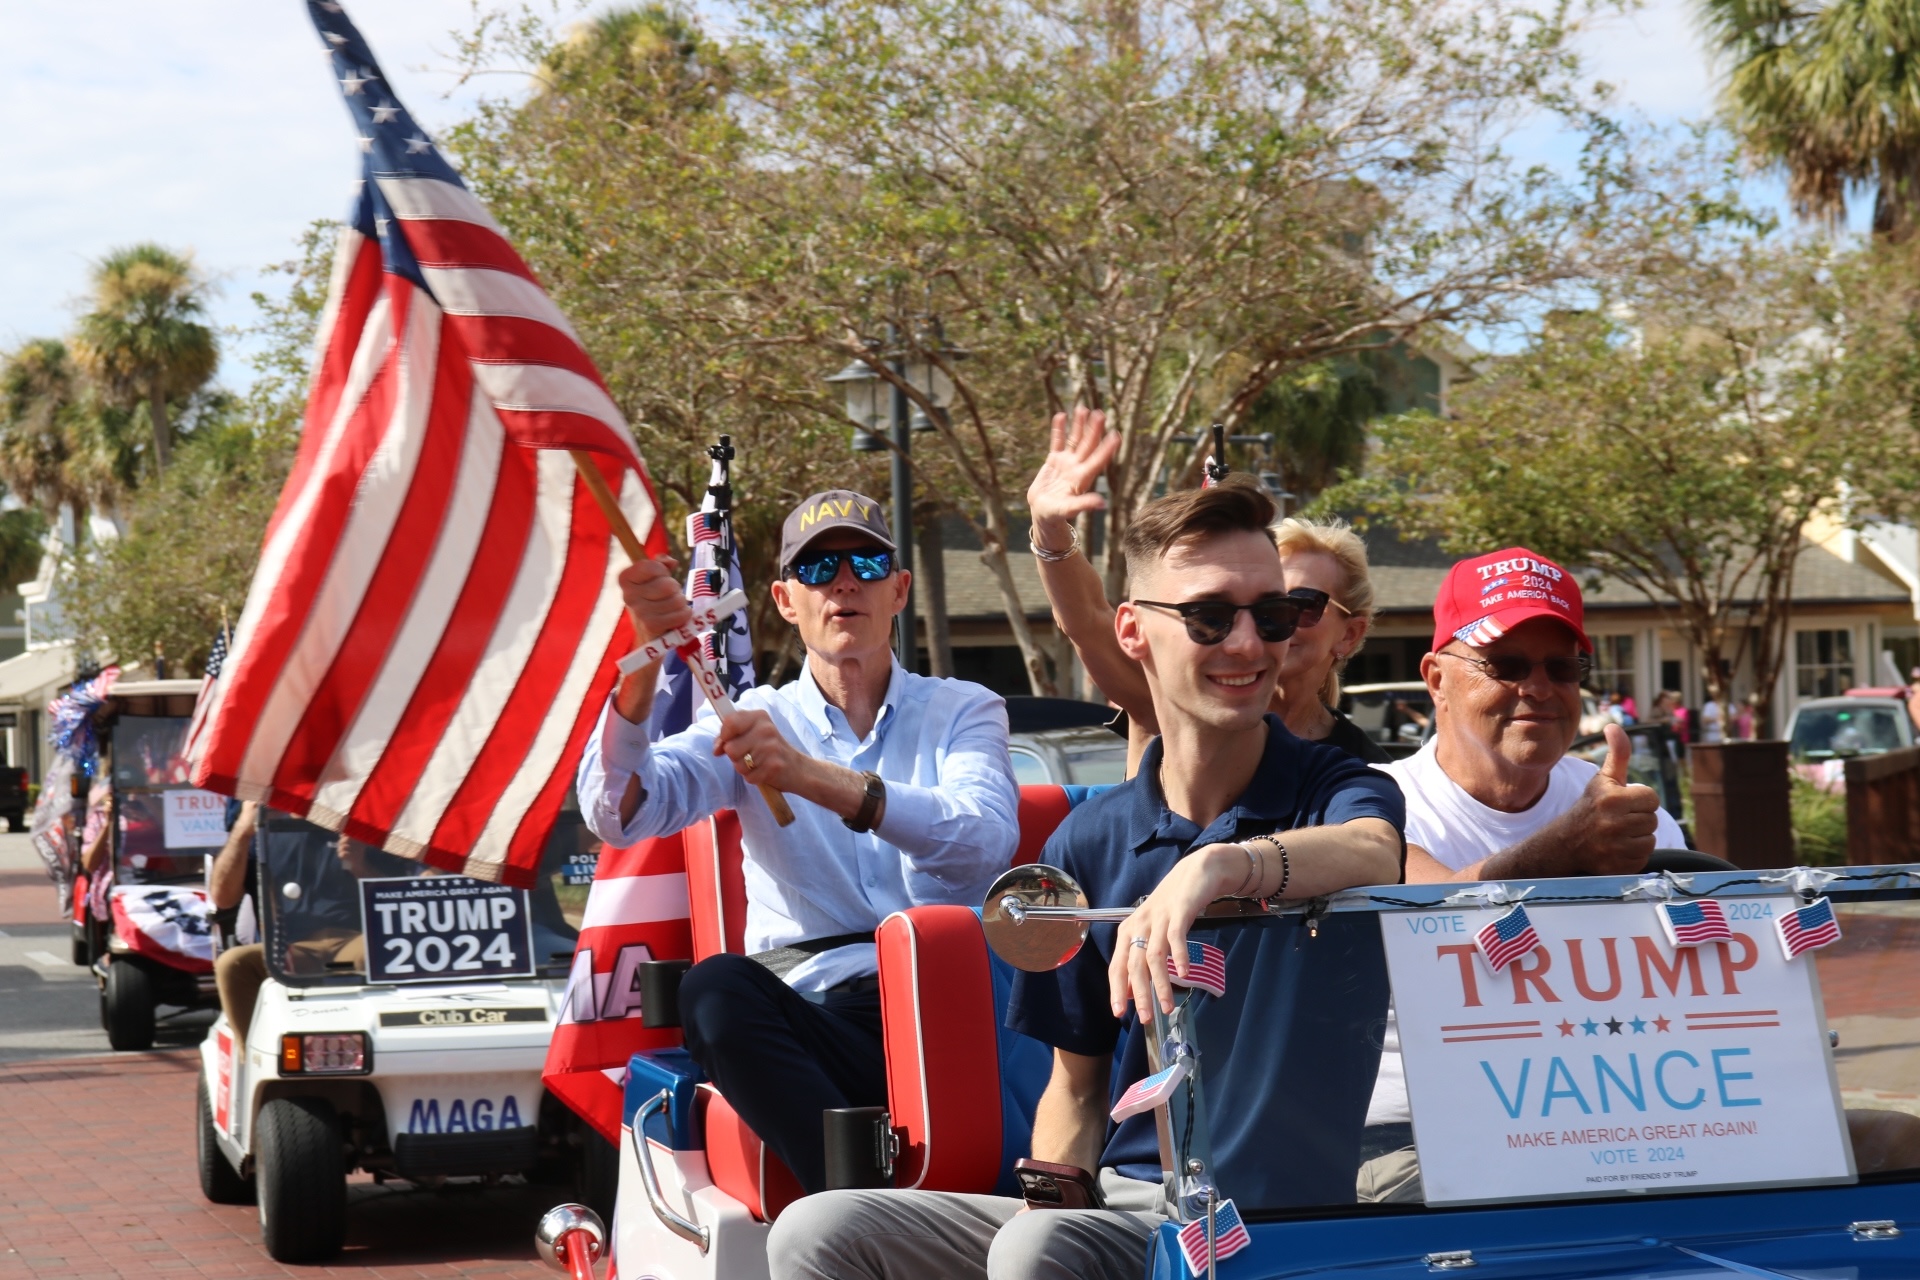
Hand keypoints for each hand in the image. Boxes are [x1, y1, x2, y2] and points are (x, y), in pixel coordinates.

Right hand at [617, 556, 687, 641]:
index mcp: (625, 579)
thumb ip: (660, 563)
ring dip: (681, 603)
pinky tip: (677, 617)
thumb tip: (672, 562)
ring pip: (677, 600)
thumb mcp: (653, 577)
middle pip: (668, 585)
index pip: (652, 566)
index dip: (663, 571)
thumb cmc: (653, 599)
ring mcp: (639, 612)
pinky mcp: (652, 626)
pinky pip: (681, 614)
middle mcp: (628, 595)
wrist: (648, 632)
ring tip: (672, 607)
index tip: (660, 578)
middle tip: (670, 595)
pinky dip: (684, 614)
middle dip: (675, 589)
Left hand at [713, 710, 808, 790]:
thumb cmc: (769, 748)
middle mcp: (766, 729)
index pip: (730, 722)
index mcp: (759, 717)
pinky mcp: (773, 766)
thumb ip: (730, 735)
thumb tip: (716, 749)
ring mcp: (771, 748)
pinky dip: (753, 777)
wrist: (797, 767)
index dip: (724, 736)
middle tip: (749, 754)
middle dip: (735, 756)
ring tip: (757, 763)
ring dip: (744, 768)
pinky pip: (748, 777)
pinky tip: (763, 771)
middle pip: (730, 748)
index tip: (728, 741)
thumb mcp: (752, 733)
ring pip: (738, 764)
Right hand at [1028, 407, 1119, 544]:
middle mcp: (1077, 467)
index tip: (1116, 435)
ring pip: (1074, 440)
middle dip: (1094, 430)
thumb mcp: (1069, 509)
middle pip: (1087, 445)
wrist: (1043, 513)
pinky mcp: (1053, 460)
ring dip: (1079, 425)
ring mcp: (1066, 462)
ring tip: (1083, 408)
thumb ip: (1084, 504)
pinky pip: (1057, 441)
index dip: (1106, 448)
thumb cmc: (1056, 514)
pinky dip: (1059, 429)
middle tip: (1100, 413)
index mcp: (1082, 478)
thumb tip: (1102, 503)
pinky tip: (1061, 415)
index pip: (1097, 460)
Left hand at [1107, 843, 1239, 1020]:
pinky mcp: (1179, 911)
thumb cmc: (1173, 905)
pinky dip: (1179, 956)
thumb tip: (1136, 990)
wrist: (1196, 872)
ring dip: (1161, 984)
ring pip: (1154, 956)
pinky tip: (1185, 973)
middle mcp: (1139, 924)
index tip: (1119, 1013)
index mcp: (1128, 930)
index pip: (1117, 965)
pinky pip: (1176, 937)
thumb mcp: (1153, 930)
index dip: (1117, 990)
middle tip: (1146, 1018)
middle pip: (1134, 964)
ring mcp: (1159, 918)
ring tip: (1167, 1006)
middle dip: (1139, 994)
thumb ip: (1144, 956)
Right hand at [1561, 724, 1658, 873]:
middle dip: (1638, 819)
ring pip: (1649, 838)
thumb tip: (1615, 726)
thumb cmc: (1589, 807)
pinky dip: (1633, 854)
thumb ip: (1617, 754)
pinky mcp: (1619, 866)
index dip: (1639, 800)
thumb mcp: (1602, 780)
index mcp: (1612, 799)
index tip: (1621, 804)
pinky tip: (1616, 849)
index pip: (1651, 798)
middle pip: (1651, 819)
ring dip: (1637, 837)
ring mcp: (1616, 847)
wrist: (1564, 844)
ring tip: (1617, 835)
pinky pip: (1643, 857)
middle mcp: (1614, 823)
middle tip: (1617, 821)